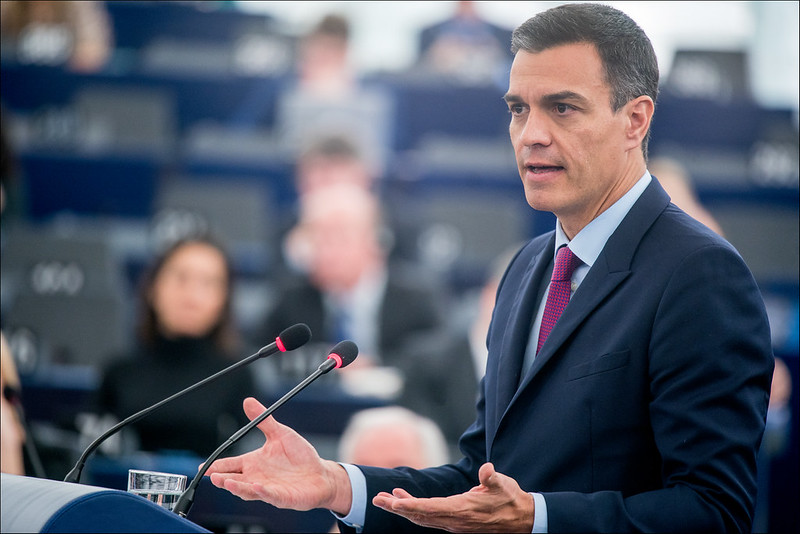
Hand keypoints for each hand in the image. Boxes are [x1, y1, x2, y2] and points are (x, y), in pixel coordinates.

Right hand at [204, 397, 351, 514]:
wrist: (320, 473)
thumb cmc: (299, 456)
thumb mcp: (280, 434)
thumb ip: (263, 420)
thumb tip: (248, 401)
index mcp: (254, 463)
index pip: (230, 465)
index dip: (215, 466)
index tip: (202, 467)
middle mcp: (257, 477)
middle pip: (234, 480)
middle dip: (222, 478)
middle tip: (212, 475)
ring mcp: (268, 488)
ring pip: (247, 491)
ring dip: (237, 487)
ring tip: (227, 481)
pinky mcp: (282, 497)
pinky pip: (270, 495)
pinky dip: (262, 491)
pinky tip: (256, 486)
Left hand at [372, 462, 533, 532]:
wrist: (522, 519)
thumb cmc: (511, 499)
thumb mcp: (503, 485)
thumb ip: (491, 477)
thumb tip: (487, 469)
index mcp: (463, 509)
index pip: (431, 508)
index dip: (411, 505)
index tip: (394, 502)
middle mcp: (454, 520)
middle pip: (420, 515)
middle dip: (397, 508)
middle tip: (377, 499)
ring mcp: (454, 523)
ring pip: (422, 517)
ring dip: (402, 509)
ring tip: (385, 499)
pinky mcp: (455, 521)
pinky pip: (429, 516)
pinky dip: (414, 508)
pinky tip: (404, 498)